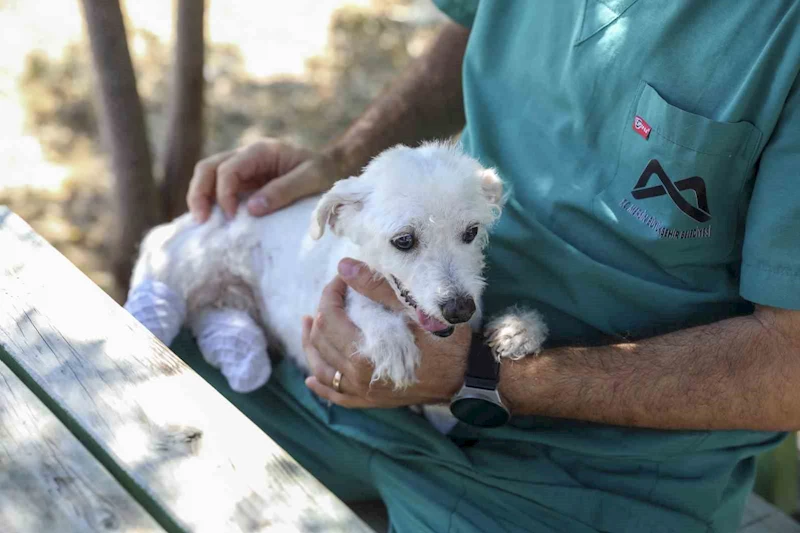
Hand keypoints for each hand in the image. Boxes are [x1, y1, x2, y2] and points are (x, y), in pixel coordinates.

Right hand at [186, 139, 341, 220]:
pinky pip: (218, 189)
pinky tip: (211, 221)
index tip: (233, 217)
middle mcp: (246, 156)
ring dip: (200, 198)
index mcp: (261, 151)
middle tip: (202, 221)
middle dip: (199, 193)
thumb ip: (284, 190)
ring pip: (207, 177)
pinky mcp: (244, 183)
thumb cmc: (324, 171)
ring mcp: (243, 169)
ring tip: (202, 223)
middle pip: (208, 168)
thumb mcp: (312, 179)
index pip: (228, 169)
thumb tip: (252, 209)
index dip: (224, 194)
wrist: (332, 168)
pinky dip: (211, 203)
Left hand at [302, 259, 471, 407]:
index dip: (330, 293)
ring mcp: (363, 392)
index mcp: (364, 353)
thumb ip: (377, 288)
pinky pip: (337, 396)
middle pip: (321, 340)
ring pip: (321, 368)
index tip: (341, 279)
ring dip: (311, 344)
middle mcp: (357, 377)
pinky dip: (322, 386)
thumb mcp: (415, 309)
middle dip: (321, 312)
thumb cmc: (446, 341)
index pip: (329, 317)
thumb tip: (344, 267)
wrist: (468, 377)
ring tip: (307, 324)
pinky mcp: (372, 401)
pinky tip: (312, 379)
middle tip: (333, 294)